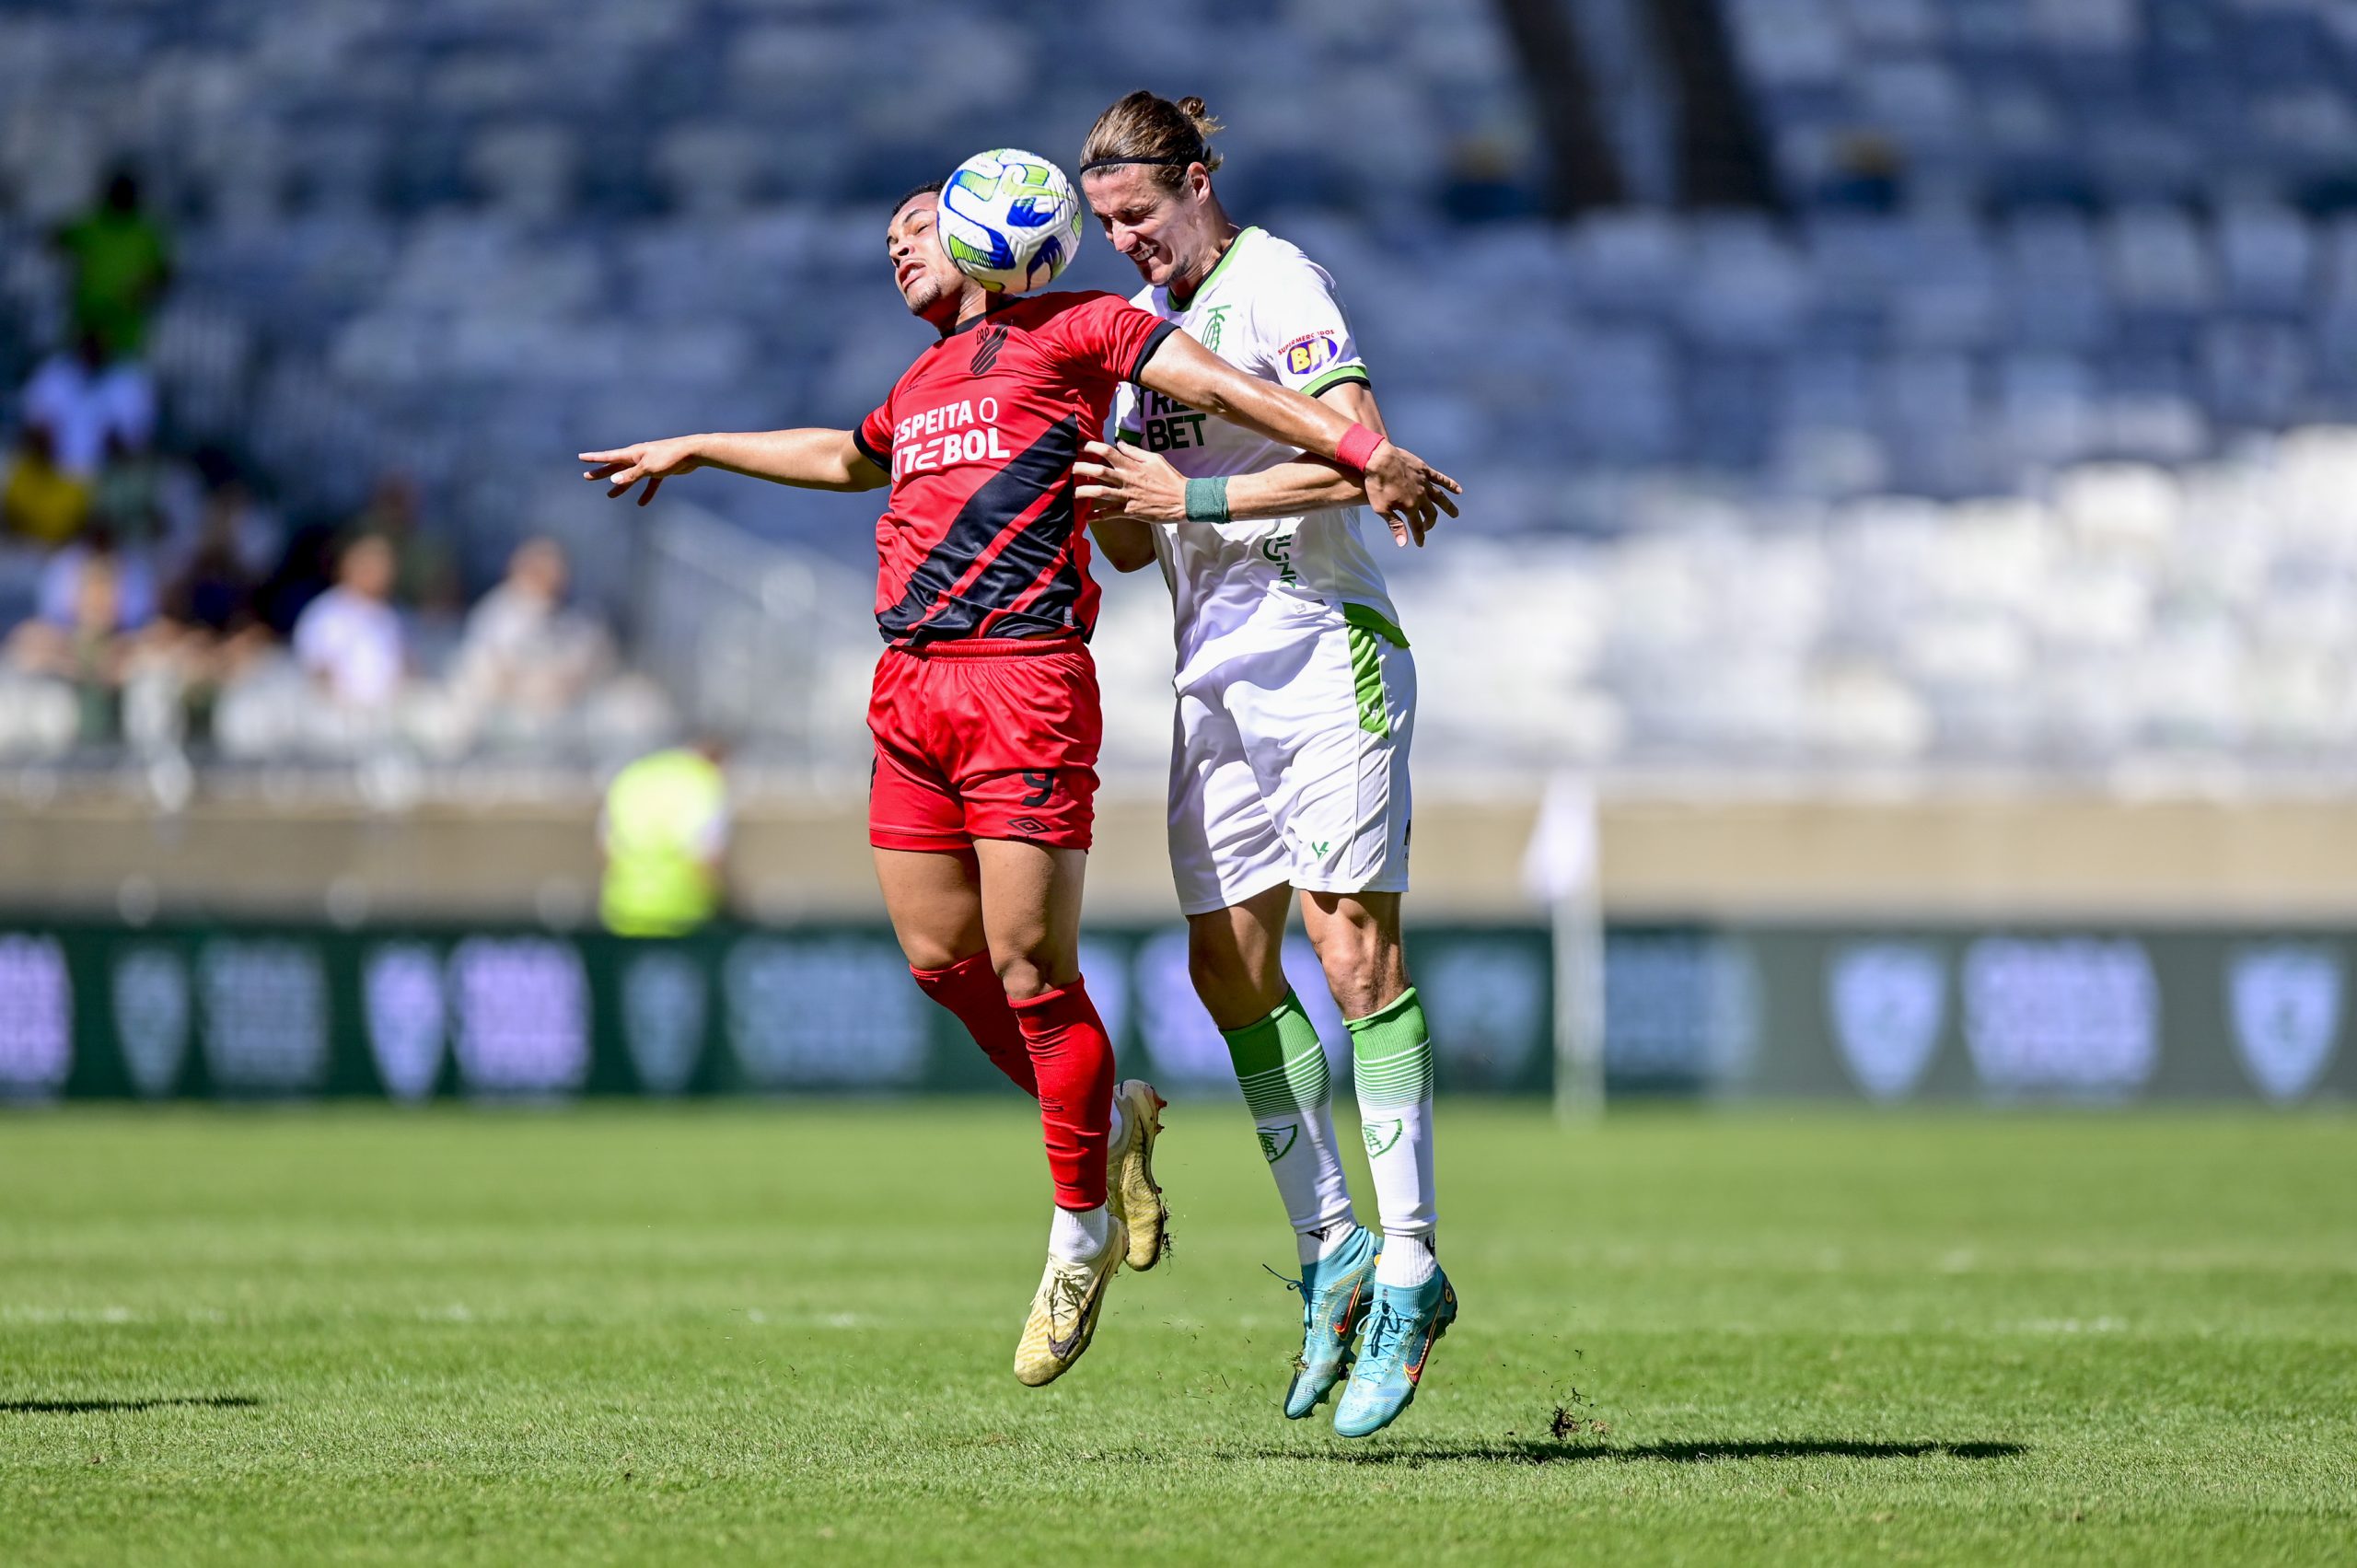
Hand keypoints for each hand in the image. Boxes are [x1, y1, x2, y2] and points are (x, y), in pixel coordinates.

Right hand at [578, 437, 704, 505]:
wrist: (691, 453)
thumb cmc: (668, 457)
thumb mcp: (647, 468)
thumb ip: (631, 475)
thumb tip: (613, 481)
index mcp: (632, 453)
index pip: (608, 456)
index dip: (594, 458)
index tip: (581, 457)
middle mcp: (637, 457)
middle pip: (616, 467)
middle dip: (602, 473)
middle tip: (587, 477)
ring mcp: (648, 464)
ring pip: (631, 477)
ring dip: (621, 486)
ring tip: (610, 496)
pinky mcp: (659, 470)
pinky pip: (649, 483)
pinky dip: (646, 492)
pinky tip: (642, 503)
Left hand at [1073, 440, 1187, 522]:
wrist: (1182, 500)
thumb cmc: (1169, 478)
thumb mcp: (1155, 459)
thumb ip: (1135, 452)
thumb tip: (1119, 443)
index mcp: (1133, 465)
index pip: (1109, 452)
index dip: (1093, 447)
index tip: (1082, 447)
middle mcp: (1127, 479)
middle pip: (1099, 471)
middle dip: (1082, 469)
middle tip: (1071, 469)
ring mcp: (1127, 496)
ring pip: (1100, 492)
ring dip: (1084, 492)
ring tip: (1073, 493)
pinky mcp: (1130, 511)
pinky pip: (1110, 514)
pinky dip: (1097, 516)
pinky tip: (1087, 518)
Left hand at [1361, 440, 1460, 546]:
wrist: (1379, 459)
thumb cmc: (1376, 485)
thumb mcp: (1382, 508)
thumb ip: (1395, 525)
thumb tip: (1403, 544)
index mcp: (1410, 507)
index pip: (1417, 526)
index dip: (1419, 536)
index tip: (1420, 544)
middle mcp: (1421, 496)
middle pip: (1430, 513)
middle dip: (1430, 523)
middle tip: (1427, 528)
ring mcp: (1424, 482)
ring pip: (1440, 498)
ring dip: (1448, 507)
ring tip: (1455, 514)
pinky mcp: (1425, 470)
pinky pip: (1441, 479)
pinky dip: (1450, 485)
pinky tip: (1458, 490)